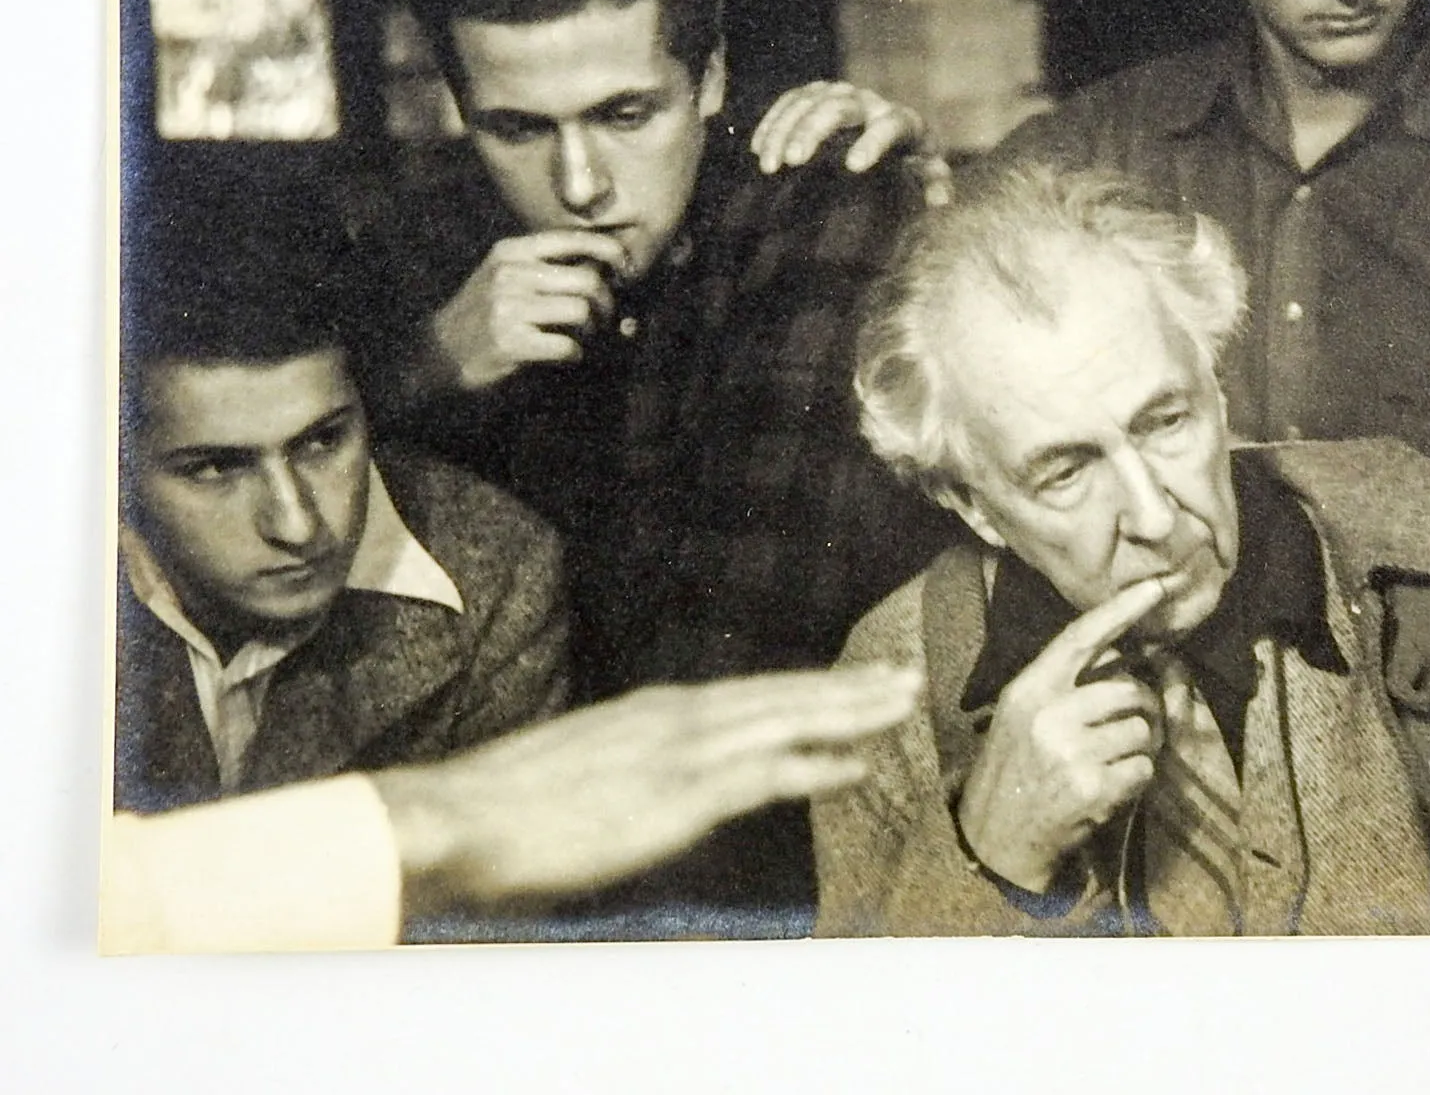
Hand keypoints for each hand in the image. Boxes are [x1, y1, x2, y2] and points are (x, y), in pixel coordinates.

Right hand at [372, 664, 923, 911]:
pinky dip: (814, 765)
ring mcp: (678, 752)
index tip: (858, 683)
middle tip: (907, 676)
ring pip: (785, 721)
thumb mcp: (585, 770)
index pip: (753, 694)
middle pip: (782, 696)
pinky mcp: (675, 795)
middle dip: (848, 688)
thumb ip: (635, 769)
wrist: (457, 817)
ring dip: (848, 712)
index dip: (811, 690)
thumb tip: (663, 785)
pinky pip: (762, 776)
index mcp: (655, 712)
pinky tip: (855, 764)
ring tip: (901, 702)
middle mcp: (675, 718)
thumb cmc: (507, 807)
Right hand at [428, 230, 631, 391]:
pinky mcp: (511, 341)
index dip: (610, 251)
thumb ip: (545, 266)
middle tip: (603, 318)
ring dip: (593, 328)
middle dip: (606, 302)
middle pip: (587, 278)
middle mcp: (509, 273)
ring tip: (583, 336)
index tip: (626, 270)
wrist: (439, 353)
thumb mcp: (504, 276)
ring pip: (582, 310)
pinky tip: (566, 355)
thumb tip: (605, 267)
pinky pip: (568, 345)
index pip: (572, 238)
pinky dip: (576, 353)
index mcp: (511, 251)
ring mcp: (508, 307)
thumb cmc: (483, 314)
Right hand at [751, 81, 933, 177]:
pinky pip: (791, 100)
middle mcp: (871, 102)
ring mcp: (842, 95)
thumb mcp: (928, 176)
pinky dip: (773, 122)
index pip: (891, 124)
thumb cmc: (912, 165)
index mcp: (903, 122)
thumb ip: (934, 185)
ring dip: (784, 129)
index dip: (874, 141)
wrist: (894, 139)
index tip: (853, 166)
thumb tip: (939, 200)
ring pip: (809, 100)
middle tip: (792, 162)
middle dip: (813, 130)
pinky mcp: (817, 95)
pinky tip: (758, 150)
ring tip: (768, 165)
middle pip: (840, 106)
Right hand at [957, 578, 1168, 892]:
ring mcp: (1071, 751)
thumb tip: (1123, 652)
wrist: (996, 837)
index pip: (1080, 638)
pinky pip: (1144, 768)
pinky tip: (1108, 789)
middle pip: (1129, 690)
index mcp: (1029, 689)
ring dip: (1137, 749)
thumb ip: (1064, 683)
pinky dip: (1136, 780)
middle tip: (1128, 729)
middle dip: (1141, 709)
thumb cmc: (1015, 768)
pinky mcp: (1092, 788)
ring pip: (1142, 730)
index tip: (1156, 588)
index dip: (1121, 610)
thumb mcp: (1022, 714)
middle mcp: (1049, 714)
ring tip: (1107, 764)